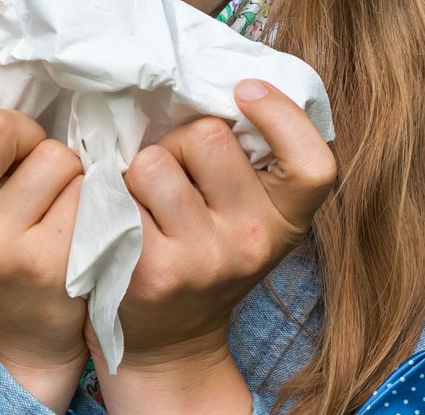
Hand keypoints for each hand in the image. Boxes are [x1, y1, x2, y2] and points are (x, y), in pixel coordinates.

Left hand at [90, 78, 335, 386]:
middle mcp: (251, 242)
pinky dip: (109, 195)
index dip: (281, 115)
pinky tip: (119, 219)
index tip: (246, 91)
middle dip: (180, 140)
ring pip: (153, 160)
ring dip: (140, 169)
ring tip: (145, 200)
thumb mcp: (247, 213)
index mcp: (285, 221)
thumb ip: (249, 160)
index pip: (315, 163)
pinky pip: (115, 191)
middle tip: (176, 173)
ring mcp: (200, 260)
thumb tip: (223, 80)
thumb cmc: (206, 254)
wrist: (171, 344)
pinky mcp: (148, 271)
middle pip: (206, 135)